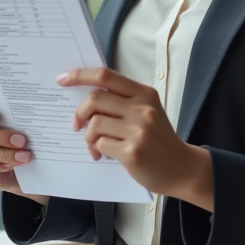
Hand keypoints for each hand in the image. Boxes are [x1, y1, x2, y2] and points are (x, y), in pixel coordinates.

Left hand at [58, 67, 213, 211]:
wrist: (182, 169)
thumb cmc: (158, 140)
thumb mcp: (147, 112)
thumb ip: (122, 101)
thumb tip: (86, 98)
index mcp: (144, 94)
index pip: (105, 76)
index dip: (80, 75)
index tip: (62, 79)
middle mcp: (142, 109)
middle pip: (95, 99)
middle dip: (79, 113)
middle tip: (77, 124)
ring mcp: (138, 130)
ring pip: (94, 124)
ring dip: (88, 137)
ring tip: (94, 146)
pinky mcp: (132, 152)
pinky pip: (100, 144)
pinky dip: (96, 150)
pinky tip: (103, 155)